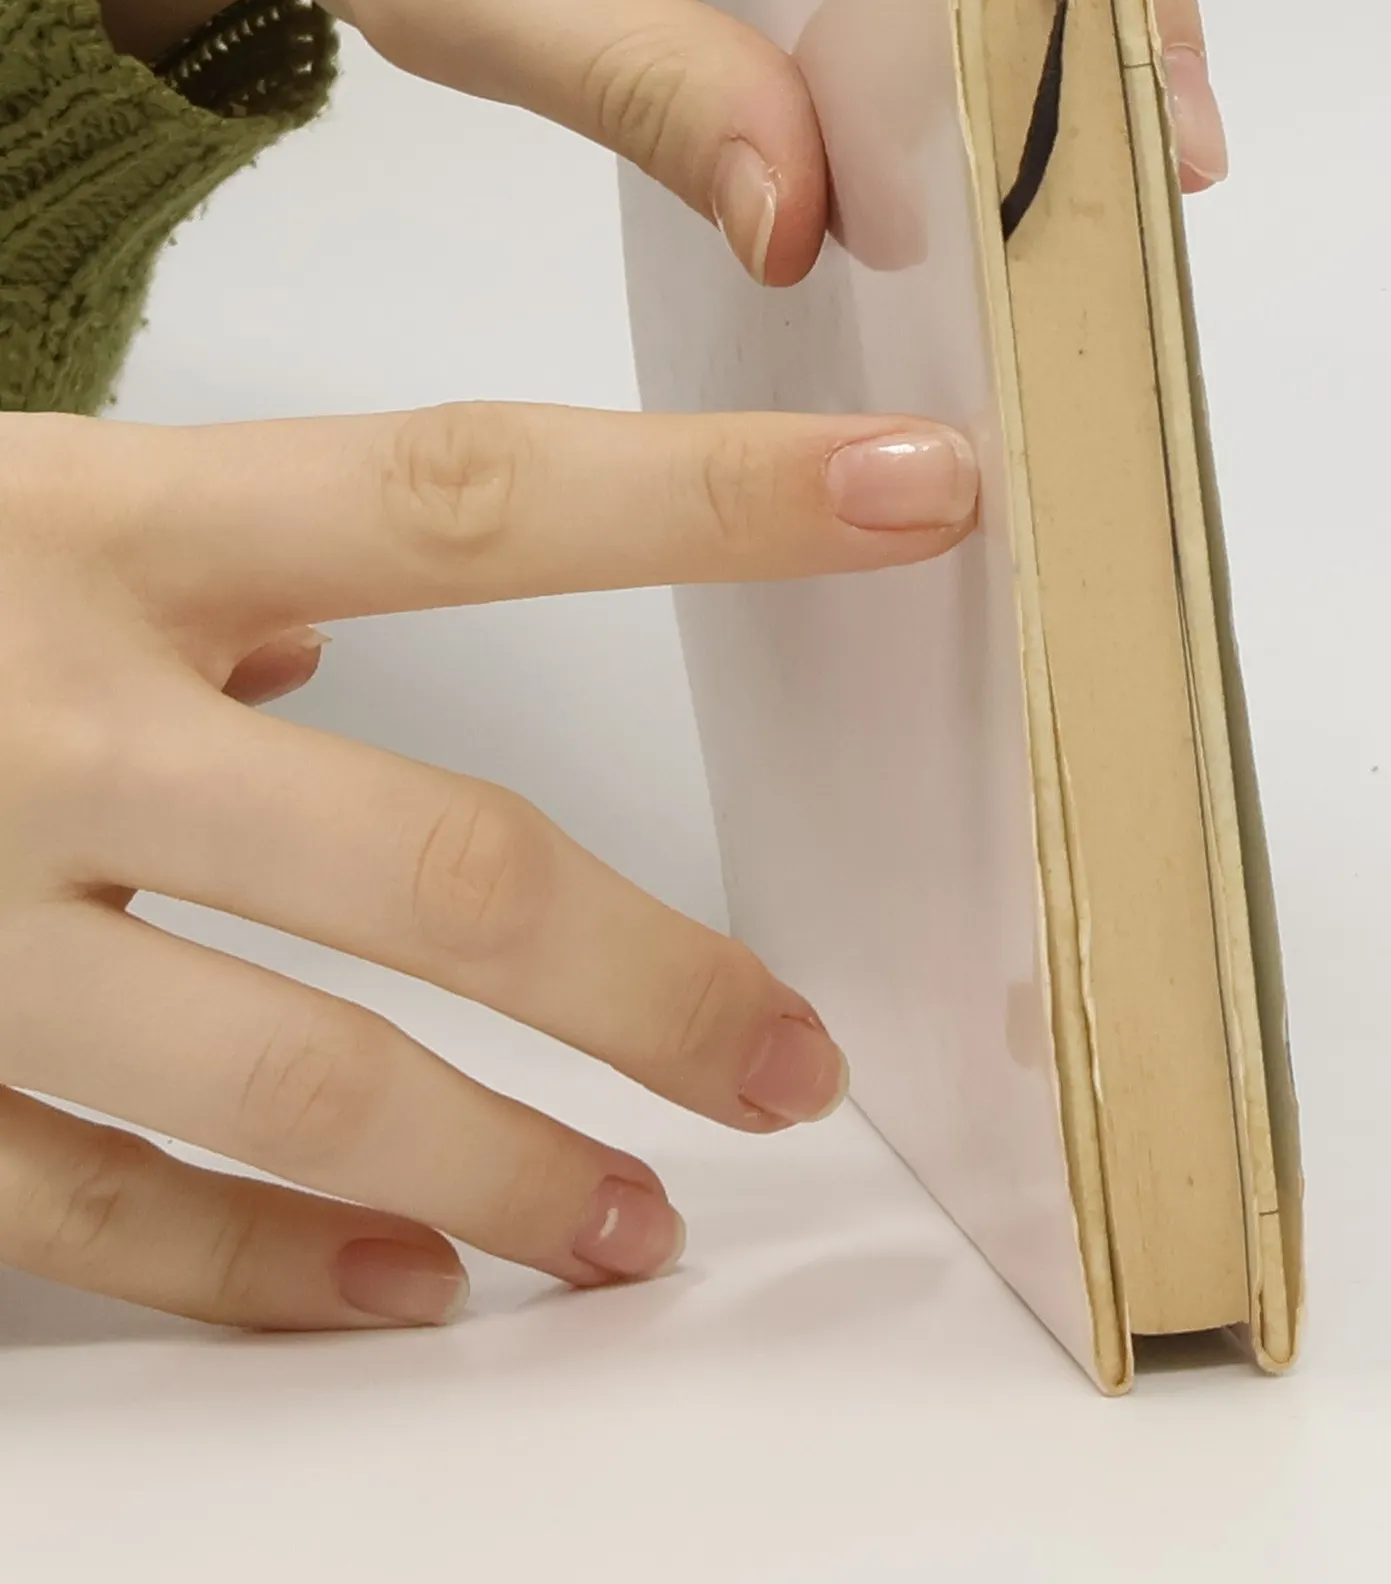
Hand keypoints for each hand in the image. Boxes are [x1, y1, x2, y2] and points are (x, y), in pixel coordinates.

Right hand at [0, 401, 975, 1326]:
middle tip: (796, 1063)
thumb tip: (345, 616)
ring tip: (640, 1222)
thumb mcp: (20, 515)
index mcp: (107, 533)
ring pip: (292, 1082)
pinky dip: (272, 1263)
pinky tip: (412, 1279)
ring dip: (502, 1170)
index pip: (472, 496)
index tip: (916, 496)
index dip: (714, 500)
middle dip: (653, 982)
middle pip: (436, 866)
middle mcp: (45, 726)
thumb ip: (205, 556)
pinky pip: (100, 1211)